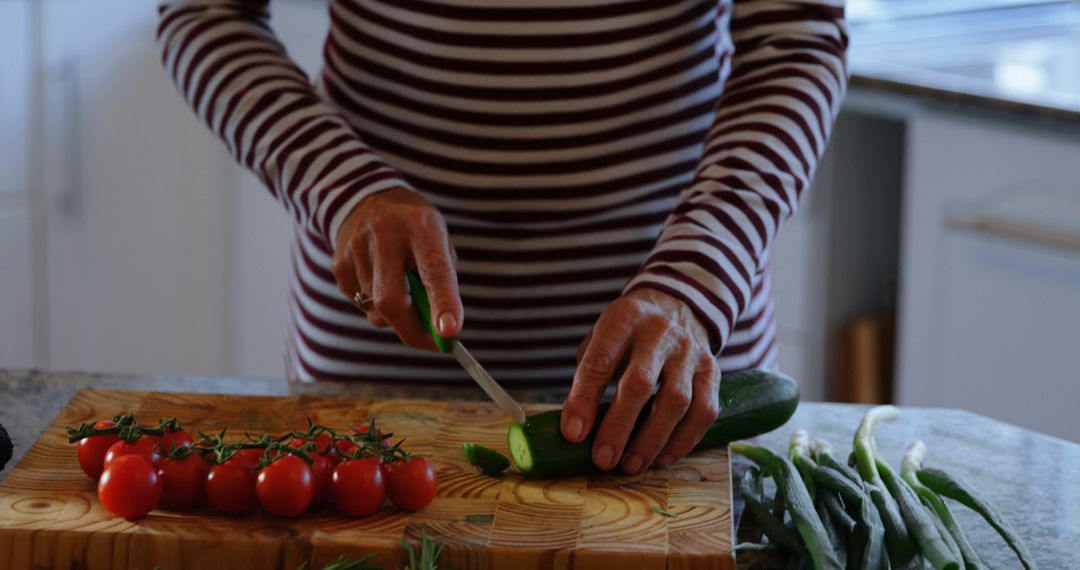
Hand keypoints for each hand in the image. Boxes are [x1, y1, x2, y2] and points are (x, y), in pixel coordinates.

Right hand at [331, 188, 462, 349]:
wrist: (365, 196)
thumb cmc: (413, 226)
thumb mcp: (437, 238)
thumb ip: (441, 279)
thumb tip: (439, 328)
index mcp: (420, 226)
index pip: (434, 270)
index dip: (443, 304)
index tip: (450, 333)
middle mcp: (384, 235)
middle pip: (391, 300)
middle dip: (413, 330)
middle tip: (431, 340)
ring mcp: (356, 249)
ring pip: (376, 309)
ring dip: (396, 314)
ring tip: (402, 288)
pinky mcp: (339, 264)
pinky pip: (360, 304)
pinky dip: (376, 305)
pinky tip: (380, 280)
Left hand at [560, 288, 719, 473]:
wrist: (678, 305)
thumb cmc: (628, 333)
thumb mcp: (601, 337)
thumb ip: (589, 375)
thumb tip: (577, 427)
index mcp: (624, 319)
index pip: (601, 361)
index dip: (584, 400)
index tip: (573, 434)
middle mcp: (659, 332)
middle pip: (640, 384)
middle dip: (619, 426)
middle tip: (603, 459)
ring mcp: (690, 352)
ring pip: (676, 401)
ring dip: (652, 440)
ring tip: (631, 465)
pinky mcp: (711, 371)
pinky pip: (704, 411)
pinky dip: (684, 440)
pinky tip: (662, 457)